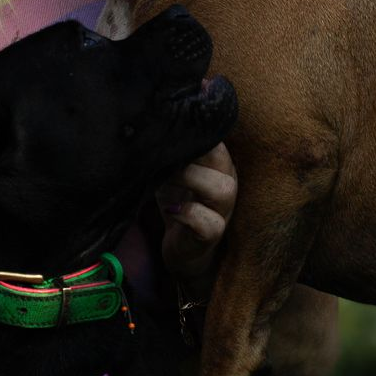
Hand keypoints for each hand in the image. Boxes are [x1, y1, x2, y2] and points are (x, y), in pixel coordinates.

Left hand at [157, 142, 235, 295]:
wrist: (180, 245)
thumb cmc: (177, 201)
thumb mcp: (172, 172)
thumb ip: (171, 153)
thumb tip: (149, 129)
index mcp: (218, 164)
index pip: (214, 138)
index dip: (192, 132)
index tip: (166, 131)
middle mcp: (226, 182)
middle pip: (222, 158)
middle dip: (191, 153)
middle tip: (162, 156)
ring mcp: (224, 209)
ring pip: (222, 189)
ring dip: (190, 179)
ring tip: (163, 180)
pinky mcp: (214, 233)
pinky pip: (210, 223)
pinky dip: (188, 214)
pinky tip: (170, 210)